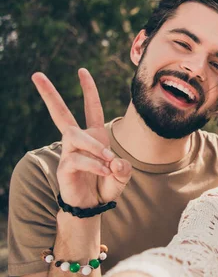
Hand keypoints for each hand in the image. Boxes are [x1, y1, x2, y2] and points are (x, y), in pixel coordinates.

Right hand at [32, 68, 131, 208]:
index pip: (92, 108)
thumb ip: (123, 169)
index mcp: (95, 135)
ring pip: (76, 137)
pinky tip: (105, 171)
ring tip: (109, 161)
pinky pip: (78, 160)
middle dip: (49, 94)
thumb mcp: (121, 176)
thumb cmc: (106, 185)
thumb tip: (115, 163)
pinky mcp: (64, 167)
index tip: (82, 70)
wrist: (92, 206)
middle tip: (36, 75)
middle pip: (61, 113)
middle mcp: (78, 140)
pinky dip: (94, 164)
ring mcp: (69, 152)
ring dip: (94, 147)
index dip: (89, 90)